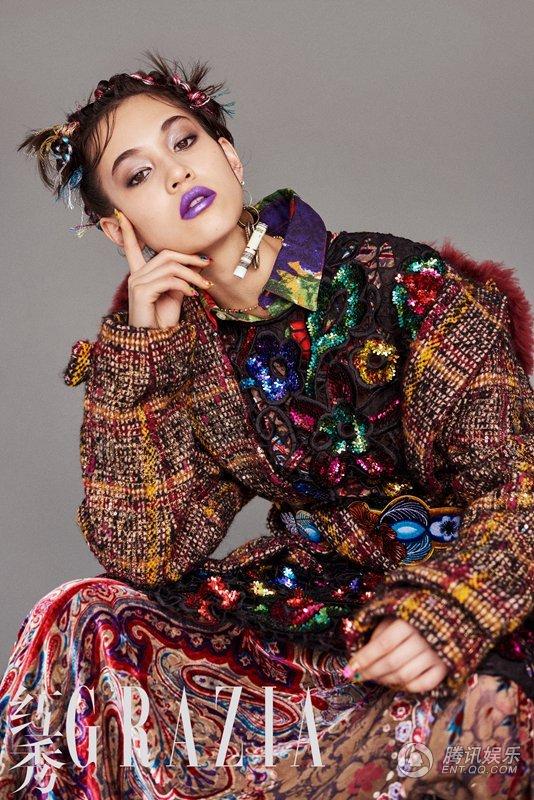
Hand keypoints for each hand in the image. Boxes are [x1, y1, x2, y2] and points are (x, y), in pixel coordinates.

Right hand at [115, 209, 212, 328]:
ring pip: (171, 267)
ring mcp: (137, 283)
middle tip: (208, 264)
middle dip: (190, 257)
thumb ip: (179, 278)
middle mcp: (135, 276)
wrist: (155, 343)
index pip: (131, 248)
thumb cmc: (163, 321)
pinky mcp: (142, 292)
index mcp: (140, 274)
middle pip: (165, 254)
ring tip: (204, 286)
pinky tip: (192, 295)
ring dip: (193, 275)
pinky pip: (169, 280)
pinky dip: (185, 286)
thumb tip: (193, 266)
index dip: (128, 231)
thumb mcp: (174, 296)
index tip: (121, 214)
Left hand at [343, 616, 448, 692]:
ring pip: (405, 676)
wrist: (449, 613)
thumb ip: (378, 633)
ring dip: (386, 681)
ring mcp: (436, 655)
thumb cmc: (412, 615)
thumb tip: (360, 657)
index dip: (364, 658)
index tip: (349, 668)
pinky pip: (423, 685)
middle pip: (392, 663)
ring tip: (375, 678)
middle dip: (371, 672)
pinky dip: (407, 687)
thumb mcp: (393, 615)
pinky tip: (396, 683)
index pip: (382, 645)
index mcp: (408, 622)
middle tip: (358, 676)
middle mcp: (423, 639)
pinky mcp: (445, 667)